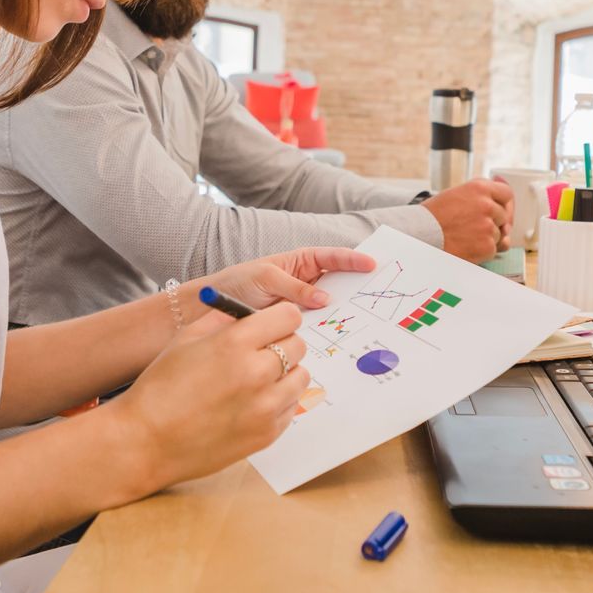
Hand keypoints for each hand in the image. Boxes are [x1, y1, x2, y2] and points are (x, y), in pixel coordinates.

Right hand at [108, 302, 310, 491]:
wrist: (147, 441)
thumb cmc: (160, 389)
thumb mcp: (186, 339)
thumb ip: (223, 321)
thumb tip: (250, 313)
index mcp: (235, 344)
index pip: (289, 317)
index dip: (280, 317)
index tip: (273, 324)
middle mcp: (256, 374)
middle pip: (298, 345)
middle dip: (282, 343)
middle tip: (261, 352)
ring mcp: (265, 408)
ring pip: (300, 377)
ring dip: (284, 373)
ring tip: (257, 379)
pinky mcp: (267, 434)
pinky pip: (291, 407)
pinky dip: (278, 401)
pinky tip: (252, 403)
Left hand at [202, 247, 375, 312]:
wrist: (212, 308)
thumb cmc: (237, 284)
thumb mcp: (266, 278)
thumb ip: (295, 288)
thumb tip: (325, 299)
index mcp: (299, 262)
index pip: (330, 258)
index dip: (351, 260)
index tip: (371, 264)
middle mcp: (304, 282)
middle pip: (338, 282)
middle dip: (357, 285)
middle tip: (379, 290)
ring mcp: (302, 305)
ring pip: (331, 306)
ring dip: (346, 310)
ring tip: (366, 315)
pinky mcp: (296, 324)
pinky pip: (318, 325)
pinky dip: (329, 328)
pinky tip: (340, 335)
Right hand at [421, 178, 513, 261]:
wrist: (420, 237)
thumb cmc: (432, 217)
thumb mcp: (456, 196)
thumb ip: (479, 197)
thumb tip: (502, 202)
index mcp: (479, 188)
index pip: (506, 193)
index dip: (505, 204)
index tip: (503, 210)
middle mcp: (487, 205)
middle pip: (503, 216)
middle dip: (494, 223)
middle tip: (475, 229)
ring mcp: (488, 226)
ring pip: (498, 234)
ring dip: (486, 238)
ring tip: (464, 237)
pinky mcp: (487, 245)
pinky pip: (493, 249)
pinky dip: (482, 251)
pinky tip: (465, 246)